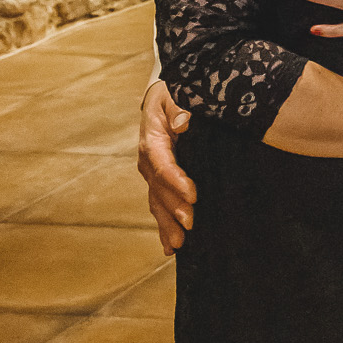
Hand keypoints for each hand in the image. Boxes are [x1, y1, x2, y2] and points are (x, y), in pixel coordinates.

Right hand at [138, 82, 196, 253]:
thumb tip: (183, 123)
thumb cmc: (174, 94)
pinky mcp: (160, 184)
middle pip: (159, 189)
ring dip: (167, 224)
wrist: (165, 99)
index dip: (176, 180)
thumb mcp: (176, 93)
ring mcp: (153, 175)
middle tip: (190, 224)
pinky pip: (160, 207)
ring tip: (178, 245)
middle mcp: (149, 161)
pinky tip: (171, 249)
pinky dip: (165, 228)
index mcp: (152, 138)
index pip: (162, 163)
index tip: (193, 193)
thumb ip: (180, 106)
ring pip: (158, 203)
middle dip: (173, 208)